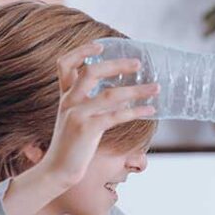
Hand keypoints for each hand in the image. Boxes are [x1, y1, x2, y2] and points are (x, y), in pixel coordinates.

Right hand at [36, 42, 158, 187]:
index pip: (64, 64)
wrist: (58, 170)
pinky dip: (136, 111)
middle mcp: (69, 101)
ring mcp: (77, 115)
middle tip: (138, 63)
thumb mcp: (77, 119)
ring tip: (156, 88)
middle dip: (116, 65)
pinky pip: (116, 116)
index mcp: (65, 96)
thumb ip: (90, 104)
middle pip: (91, 72)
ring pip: (110, 95)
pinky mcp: (87, 130)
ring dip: (136, 90)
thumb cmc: (73, 146)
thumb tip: (120, 97)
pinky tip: (151, 110)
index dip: (81, 51)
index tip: (100, 44)